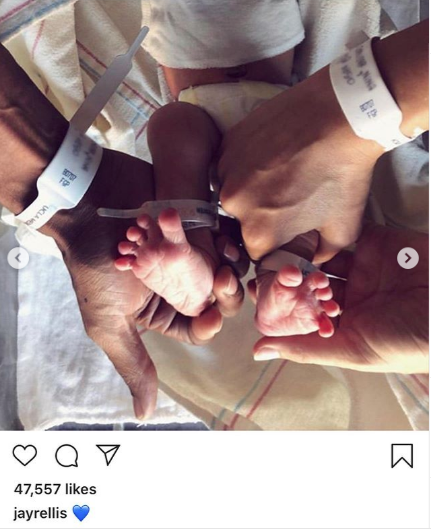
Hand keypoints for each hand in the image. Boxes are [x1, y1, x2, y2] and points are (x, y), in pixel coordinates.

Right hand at [45, 149, 247, 418]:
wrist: (86, 207)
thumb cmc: (94, 268)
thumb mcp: (110, 323)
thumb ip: (134, 364)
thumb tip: (144, 417)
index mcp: (159, 312)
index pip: (197, 328)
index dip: (209, 324)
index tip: (211, 312)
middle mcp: (175, 286)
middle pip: (216, 298)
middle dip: (225, 292)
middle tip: (224, 275)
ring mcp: (186, 255)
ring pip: (223, 268)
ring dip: (229, 263)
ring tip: (225, 253)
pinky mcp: (192, 227)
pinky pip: (221, 237)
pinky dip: (226, 238)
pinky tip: (224, 236)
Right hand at [218, 66, 383, 262]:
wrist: (340, 115)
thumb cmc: (343, 173)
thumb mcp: (344, 229)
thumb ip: (321, 255)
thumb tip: (309, 258)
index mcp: (259, 231)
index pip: (258, 250)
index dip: (276, 242)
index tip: (288, 227)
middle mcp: (234, 203)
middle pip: (243, 221)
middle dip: (262, 215)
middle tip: (288, 195)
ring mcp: (227, 169)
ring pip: (234, 192)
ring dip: (251, 188)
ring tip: (280, 172)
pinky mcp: (228, 142)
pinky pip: (231, 164)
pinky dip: (246, 164)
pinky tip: (271, 155)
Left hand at [253, 225, 428, 373]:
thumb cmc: (406, 341)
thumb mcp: (352, 349)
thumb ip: (305, 347)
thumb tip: (257, 350)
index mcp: (341, 322)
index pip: (302, 309)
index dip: (281, 301)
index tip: (261, 288)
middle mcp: (348, 294)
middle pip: (309, 280)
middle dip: (292, 274)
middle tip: (276, 264)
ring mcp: (361, 266)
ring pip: (322, 254)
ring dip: (307, 251)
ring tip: (289, 248)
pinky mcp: (375, 242)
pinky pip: (343, 232)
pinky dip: (327, 230)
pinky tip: (308, 227)